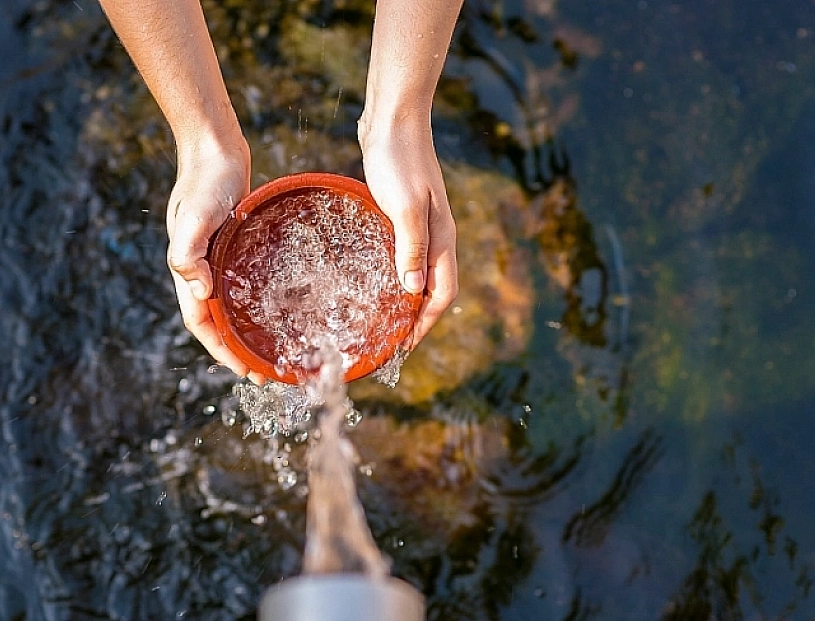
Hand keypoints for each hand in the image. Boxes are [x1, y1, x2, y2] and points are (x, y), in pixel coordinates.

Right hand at [165, 137, 263, 380]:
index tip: (244, 371)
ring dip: (246, 330)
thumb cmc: (205, 181)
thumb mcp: (195, 216)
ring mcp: (217, 258)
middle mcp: (201, 269)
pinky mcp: (233, 246)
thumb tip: (199, 292)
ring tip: (271, 349)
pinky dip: (255, 301)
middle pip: (217, 321)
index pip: (202, 323)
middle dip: (237, 350)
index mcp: (188, 269)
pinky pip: (242, 283)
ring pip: (230, 305)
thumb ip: (188, 253)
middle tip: (265, 372)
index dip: (221, 350)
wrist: (214, 149)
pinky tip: (276, 307)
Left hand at [359, 118, 458, 349]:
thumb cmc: (398, 159)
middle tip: (389, 341)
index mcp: (441, 238)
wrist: (393, 118)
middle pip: (433, 289)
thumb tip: (412, 291)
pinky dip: (393, 274)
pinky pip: (402, 254)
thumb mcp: (404, 206)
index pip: (442, 294)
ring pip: (418, 273)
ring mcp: (420, 224)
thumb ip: (410, 248)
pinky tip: (371, 278)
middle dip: (416, 319)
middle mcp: (435, 236)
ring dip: (404, 298)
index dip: (425, 323)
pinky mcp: (402, 213)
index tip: (404, 347)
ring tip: (381, 319)